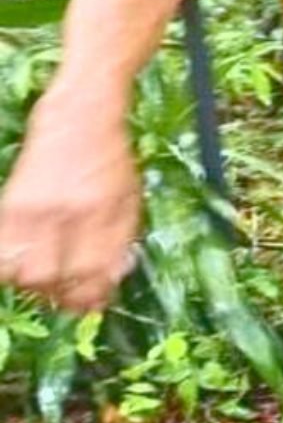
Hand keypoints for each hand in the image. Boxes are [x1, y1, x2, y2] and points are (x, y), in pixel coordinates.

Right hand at [0, 91, 141, 312]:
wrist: (81, 117)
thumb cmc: (111, 160)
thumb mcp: (130, 198)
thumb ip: (121, 240)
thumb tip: (110, 281)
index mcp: (106, 213)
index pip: (95, 272)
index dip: (92, 296)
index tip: (91, 305)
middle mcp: (69, 212)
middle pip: (52, 277)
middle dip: (58, 294)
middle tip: (64, 293)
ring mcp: (35, 208)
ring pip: (22, 270)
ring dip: (32, 282)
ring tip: (43, 276)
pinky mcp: (10, 202)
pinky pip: (0, 249)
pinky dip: (7, 263)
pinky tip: (19, 261)